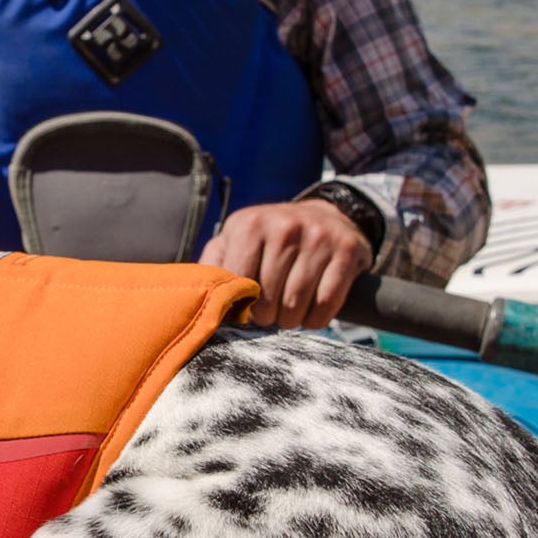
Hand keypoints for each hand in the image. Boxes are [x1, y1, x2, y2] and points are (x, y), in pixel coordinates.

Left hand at [198, 199, 372, 328]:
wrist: (326, 215)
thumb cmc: (270, 238)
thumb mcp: (236, 239)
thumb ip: (212, 264)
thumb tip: (191, 295)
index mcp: (249, 224)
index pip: (237, 283)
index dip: (239, 306)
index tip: (243, 310)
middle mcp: (283, 226)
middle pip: (267, 299)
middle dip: (266, 317)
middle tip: (268, 314)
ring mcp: (317, 237)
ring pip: (296, 305)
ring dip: (290, 321)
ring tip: (287, 315)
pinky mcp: (346, 251)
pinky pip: (328, 303)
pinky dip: (316, 319)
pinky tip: (310, 314)